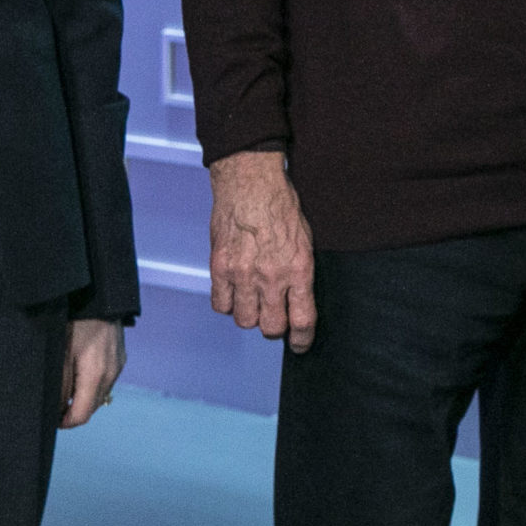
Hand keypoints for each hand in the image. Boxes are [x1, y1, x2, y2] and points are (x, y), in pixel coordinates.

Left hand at [61, 318, 125, 427]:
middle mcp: (112, 374)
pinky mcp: (120, 357)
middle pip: (92, 407)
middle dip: (73, 411)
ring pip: (99, 395)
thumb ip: (60, 385)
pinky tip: (79, 371)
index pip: (82, 415)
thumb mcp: (60, 354)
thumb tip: (56, 410)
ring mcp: (118, 365)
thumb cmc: (75, 321)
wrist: (99, 295)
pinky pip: (106, 380)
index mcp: (96, 375)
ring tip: (65, 386)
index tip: (51, 419)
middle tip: (54, 404)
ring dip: (83, 397)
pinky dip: (92, 384)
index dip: (64, 422)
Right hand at [208, 150, 317, 353]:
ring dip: (250, 314)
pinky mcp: (220, 267)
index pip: (302, 320)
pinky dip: (227, 302)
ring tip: (253, 299)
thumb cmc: (281, 206)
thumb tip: (297, 300)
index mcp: (299, 269)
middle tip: (274, 316)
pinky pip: (221, 304)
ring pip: (244, 320)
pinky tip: (234, 290)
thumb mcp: (305, 240)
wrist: (250, 182)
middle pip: (271, 328)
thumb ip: (300, 273)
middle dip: (275, 327)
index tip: (300, 344)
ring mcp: (243, 274)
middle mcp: (271, 277)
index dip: (302, 339)